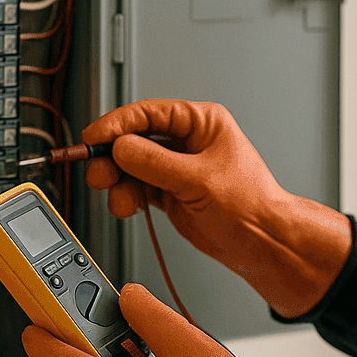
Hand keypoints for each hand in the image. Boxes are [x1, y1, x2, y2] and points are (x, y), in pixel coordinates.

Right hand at [83, 99, 350, 317]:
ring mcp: (178, 168)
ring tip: (120, 200)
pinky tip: (129, 206)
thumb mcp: (199, 180)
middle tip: (98, 173)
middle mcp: (189, 141)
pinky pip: (138, 187)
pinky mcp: (171, 192)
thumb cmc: (251, 206)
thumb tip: (121, 147)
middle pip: (135, 139)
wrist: (262, 243)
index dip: (117, 124)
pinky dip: (128, 196)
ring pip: (132, 166)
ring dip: (119, 182)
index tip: (93, 138)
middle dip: (113, 157)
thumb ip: (155, 162)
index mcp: (203, 123)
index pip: (150, 113)